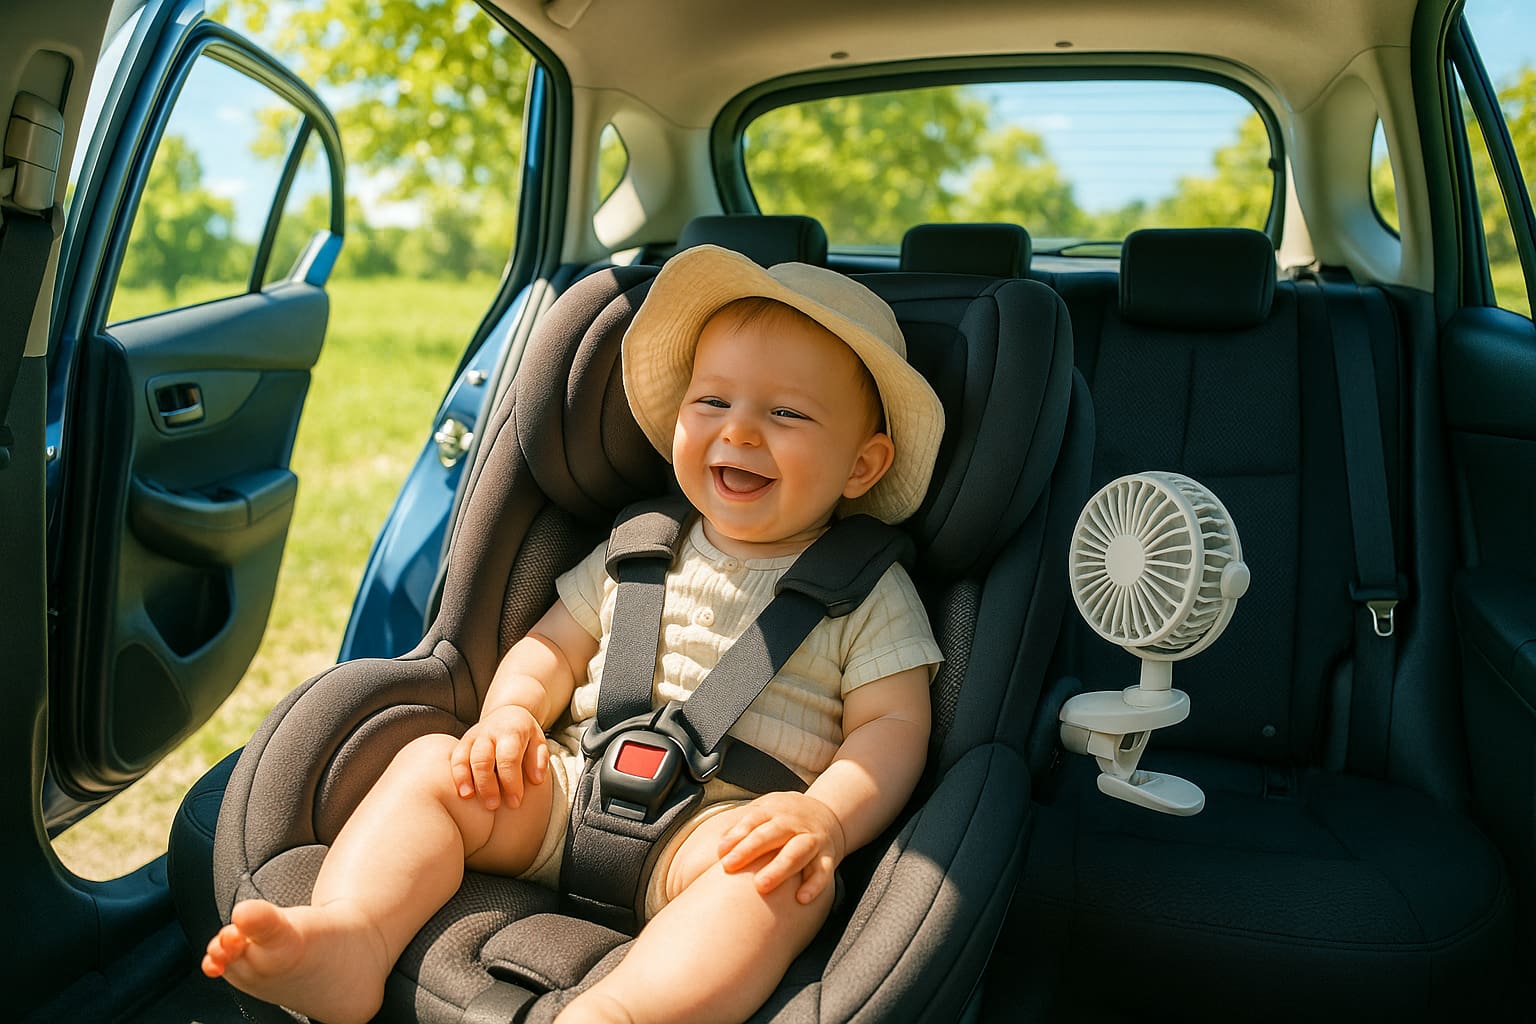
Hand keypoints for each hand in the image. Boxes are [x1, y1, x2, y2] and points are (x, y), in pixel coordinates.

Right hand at [449, 704, 548, 810]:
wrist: (507, 714)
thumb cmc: (525, 735)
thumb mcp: (538, 742)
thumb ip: (539, 760)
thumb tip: (536, 779)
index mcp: (512, 731)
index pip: (509, 757)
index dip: (511, 781)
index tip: (515, 802)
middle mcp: (490, 732)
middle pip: (483, 758)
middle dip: (487, 784)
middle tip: (494, 806)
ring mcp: (474, 737)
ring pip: (465, 757)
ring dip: (467, 780)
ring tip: (470, 799)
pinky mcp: (463, 743)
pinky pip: (455, 759)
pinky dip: (457, 776)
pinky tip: (462, 793)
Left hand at [717, 791, 846, 903]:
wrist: (828, 813)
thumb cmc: (786, 818)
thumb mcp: (765, 812)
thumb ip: (741, 826)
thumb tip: (712, 847)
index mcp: (775, 811)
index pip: (753, 820)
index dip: (736, 835)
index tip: (721, 852)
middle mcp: (794, 823)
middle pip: (771, 834)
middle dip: (750, 849)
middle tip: (728, 867)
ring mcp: (812, 839)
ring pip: (797, 851)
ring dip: (779, 868)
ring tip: (761, 885)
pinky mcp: (828, 855)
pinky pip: (823, 871)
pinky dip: (814, 884)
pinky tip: (801, 898)